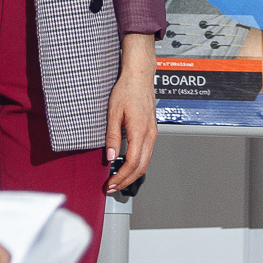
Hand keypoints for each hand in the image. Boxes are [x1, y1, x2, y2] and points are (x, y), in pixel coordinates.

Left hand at [105, 33, 157, 192]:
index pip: (132, 163)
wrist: (140, 75)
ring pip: (145, 162)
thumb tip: (110, 156)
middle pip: (141, 167)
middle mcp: (150, 134)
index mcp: (140, 131)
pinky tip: (126, 165)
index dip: (121, 177)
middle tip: (112, 187)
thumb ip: (112, 136)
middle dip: (126, 181)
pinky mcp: (151, 130)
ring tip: (117, 179)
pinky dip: (137, 164)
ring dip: (132, 174)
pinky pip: (147, 153)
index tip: (110, 184)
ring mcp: (152, 133)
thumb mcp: (113, 112)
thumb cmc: (127, 89)